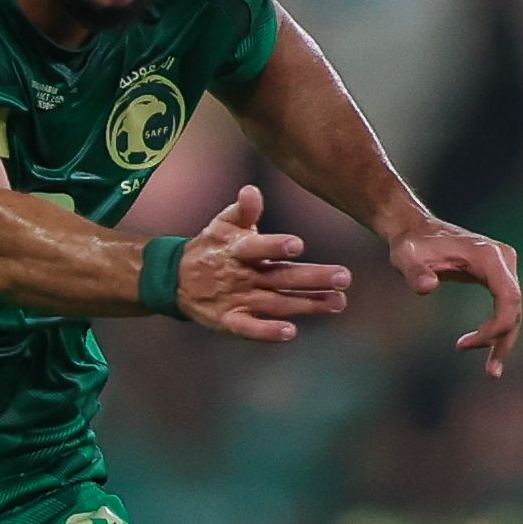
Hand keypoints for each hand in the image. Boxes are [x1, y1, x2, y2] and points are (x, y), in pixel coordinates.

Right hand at [174, 186, 354, 341]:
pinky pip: (249, 329)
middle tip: (344, 277)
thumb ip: (243, 210)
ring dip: (307, 304)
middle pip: (280, 277)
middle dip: (313, 278)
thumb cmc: (212, 247)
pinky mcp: (231, 321)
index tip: (298, 245)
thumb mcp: (223, 225)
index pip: (258, 247)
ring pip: (276, 303)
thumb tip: (252, 190)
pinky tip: (291, 332)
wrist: (178, 279)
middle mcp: (241, 275)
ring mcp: (236, 299)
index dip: (275, 246)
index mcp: (238, 249)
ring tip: (338, 302)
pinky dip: (267, 332)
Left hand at [384, 214, 522, 375]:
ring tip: (491, 371)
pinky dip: (497, 330)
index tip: (467, 344)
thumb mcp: (405, 257)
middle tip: (490, 372)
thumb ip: (414, 271)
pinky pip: (505, 307)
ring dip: (503, 340)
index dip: (497, 326)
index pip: (508, 297)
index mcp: (489, 255)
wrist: (414, 230)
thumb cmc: (410, 244)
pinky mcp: (498, 275)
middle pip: (515, 307)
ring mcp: (504, 267)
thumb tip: (428, 287)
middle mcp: (503, 259)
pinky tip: (486, 351)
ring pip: (513, 311)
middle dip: (503, 340)